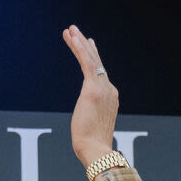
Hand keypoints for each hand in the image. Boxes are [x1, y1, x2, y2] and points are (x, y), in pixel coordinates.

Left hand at [63, 25, 117, 165]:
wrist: (96, 150)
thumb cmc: (92, 145)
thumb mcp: (92, 126)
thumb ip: (90, 117)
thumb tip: (86, 124)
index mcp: (110, 98)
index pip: (100, 73)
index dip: (92, 57)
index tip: (87, 45)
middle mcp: (109, 90)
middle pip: (96, 62)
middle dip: (85, 45)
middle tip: (76, 31)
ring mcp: (103, 88)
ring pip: (90, 59)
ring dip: (79, 42)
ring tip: (70, 29)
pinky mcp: (92, 88)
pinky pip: (86, 63)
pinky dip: (79, 48)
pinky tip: (72, 38)